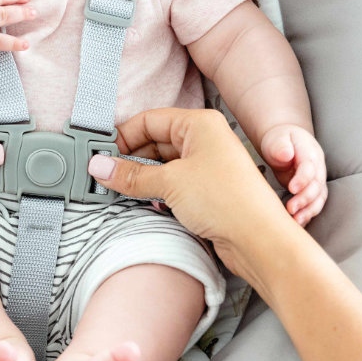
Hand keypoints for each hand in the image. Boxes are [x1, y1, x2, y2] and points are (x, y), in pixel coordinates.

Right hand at [85, 107, 293, 262]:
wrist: (260, 240)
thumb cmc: (228, 200)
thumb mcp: (170, 183)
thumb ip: (132, 175)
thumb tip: (102, 166)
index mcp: (199, 124)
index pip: (149, 120)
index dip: (123, 136)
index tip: (102, 155)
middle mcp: (205, 141)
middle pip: (154, 142)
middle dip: (130, 160)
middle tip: (106, 177)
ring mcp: (207, 166)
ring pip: (162, 166)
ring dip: (142, 179)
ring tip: (123, 192)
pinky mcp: (207, 191)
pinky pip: (173, 185)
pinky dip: (157, 193)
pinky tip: (146, 203)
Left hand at [259, 123, 327, 224]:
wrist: (286, 144)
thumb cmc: (280, 141)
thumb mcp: (278, 138)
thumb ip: (281, 145)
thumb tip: (286, 155)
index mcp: (310, 152)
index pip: (310, 167)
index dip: (303, 179)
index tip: (292, 188)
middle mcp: (318, 167)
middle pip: (317, 185)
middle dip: (305, 199)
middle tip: (290, 208)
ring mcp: (317, 180)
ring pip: (319, 198)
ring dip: (309, 211)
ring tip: (296, 221)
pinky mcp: (312, 191)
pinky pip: (314, 205)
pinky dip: (307, 215)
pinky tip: (297, 223)